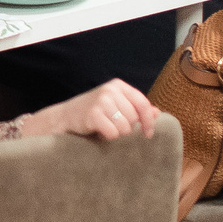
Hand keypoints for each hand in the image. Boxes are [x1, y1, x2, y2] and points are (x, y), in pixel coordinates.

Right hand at [35, 79, 156, 140]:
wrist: (66, 116)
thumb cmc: (95, 112)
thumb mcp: (117, 105)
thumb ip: (136, 108)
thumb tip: (156, 112)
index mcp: (119, 85)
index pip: (143, 104)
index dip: (148, 121)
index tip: (148, 134)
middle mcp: (110, 90)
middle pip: (134, 118)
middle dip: (127, 126)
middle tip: (114, 125)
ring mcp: (101, 100)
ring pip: (125, 127)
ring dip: (117, 132)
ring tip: (106, 127)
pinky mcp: (92, 114)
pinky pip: (113, 132)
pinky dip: (108, 136)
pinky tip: (99, 130)